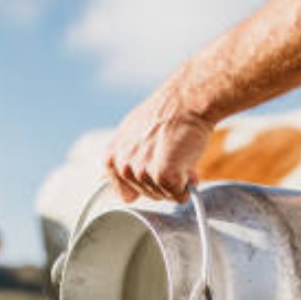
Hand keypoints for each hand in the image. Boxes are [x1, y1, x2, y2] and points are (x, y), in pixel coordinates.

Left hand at [105, 85, 213, 202]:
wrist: (185, 102)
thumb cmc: (166, 116)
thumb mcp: (135, 135)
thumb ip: (130, 160)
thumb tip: (135, 186)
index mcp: (112, 157)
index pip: (125, 193)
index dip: (146, 184)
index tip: (155, 172)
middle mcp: (123, 165)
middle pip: (149, 196)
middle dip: (164, 181)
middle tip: (173, 156)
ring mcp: (141, 171)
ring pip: (164, 196)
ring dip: (177, 181)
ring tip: (180, 155)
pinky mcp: (162, 175)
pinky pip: (179, 196)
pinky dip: (188, 185)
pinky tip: (187, 163)